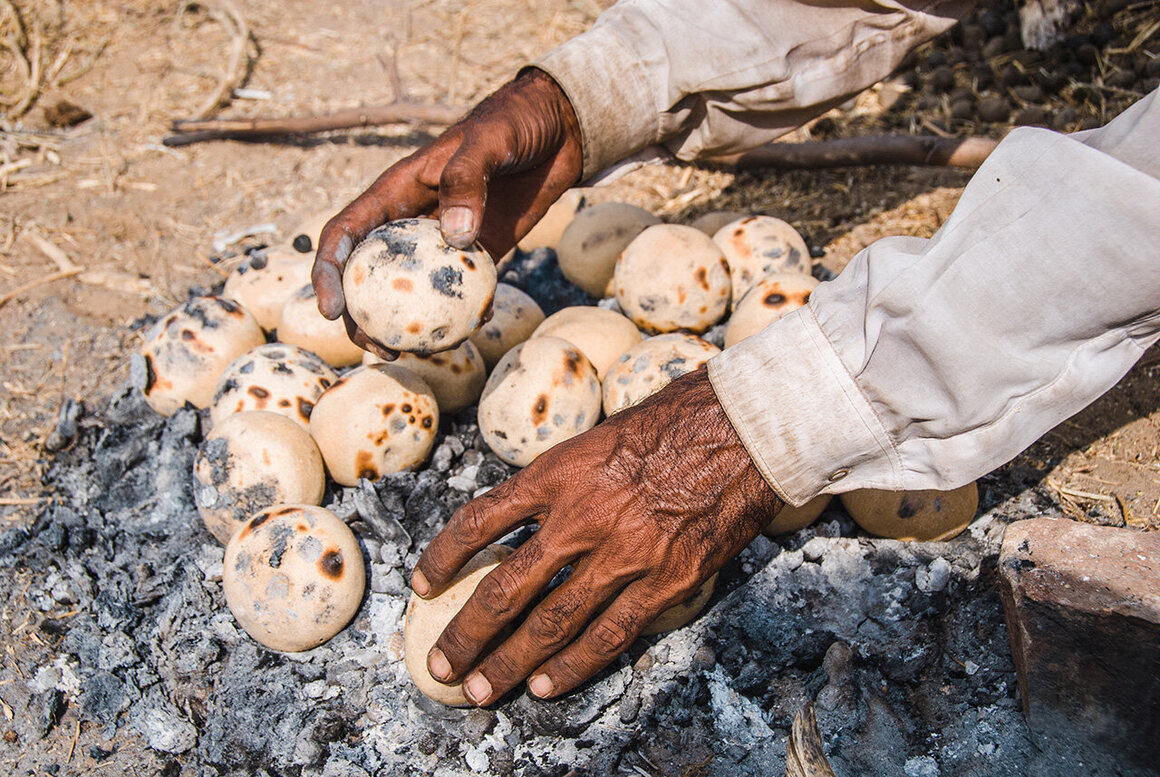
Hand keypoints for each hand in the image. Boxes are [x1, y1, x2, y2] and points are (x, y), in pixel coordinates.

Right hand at [311, 68, 582, 358]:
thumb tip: (455, 237)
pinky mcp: (483, 252)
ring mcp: (447, 241)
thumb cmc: (515, 123)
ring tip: (416, 354)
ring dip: (408, 325)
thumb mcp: (489, 141)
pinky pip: (464, 290)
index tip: (330, 310)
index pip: (346, 233)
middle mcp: (413, 220)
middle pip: (369, 274)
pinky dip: (463, 313)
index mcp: (397, 191)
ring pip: (413, 291)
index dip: (328, 272)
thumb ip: (467, 180)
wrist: (560, 127)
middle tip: (378, 347)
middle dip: (361, 316)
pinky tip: (476, 328)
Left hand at [410, 368, 782, 704]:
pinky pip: (608, 635)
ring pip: (551, 622)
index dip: (443, 557)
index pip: (480, 520)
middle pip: (505, 588)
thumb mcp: (597, 437)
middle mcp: (582, 517)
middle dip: (468, 634)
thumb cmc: (672, 422)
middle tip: (442, 666)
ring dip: (509, 662)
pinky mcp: (665, 582)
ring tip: (479, 690)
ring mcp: (624, 554)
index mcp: (558, 473)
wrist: (743, 430)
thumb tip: (522, 515)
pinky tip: (543, 685)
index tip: (421, 584)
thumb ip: (558, 480)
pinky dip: (572, 665)